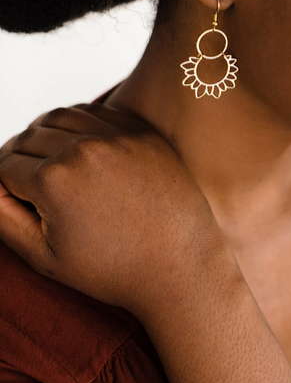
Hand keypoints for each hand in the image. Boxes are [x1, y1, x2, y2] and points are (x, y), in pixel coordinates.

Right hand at [0, 104, 225, 311]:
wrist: (180, 263)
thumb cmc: (114, 268)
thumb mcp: (45, 256)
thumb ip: (3, 217)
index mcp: (54, 179)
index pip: (3, 165)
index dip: (4, 184)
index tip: (16, 198)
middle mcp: (84, 148)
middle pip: (28, 136)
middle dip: (19, 158)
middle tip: (27, 181)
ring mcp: (117, 136)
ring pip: (60, 117)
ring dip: (45, 134)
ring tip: (49, 159)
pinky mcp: (141, 132)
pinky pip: (97, 114)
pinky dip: (80, 124)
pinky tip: (80, 147)